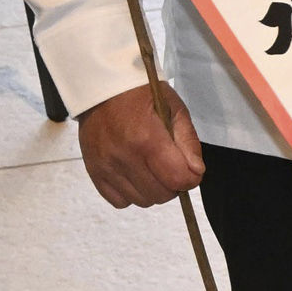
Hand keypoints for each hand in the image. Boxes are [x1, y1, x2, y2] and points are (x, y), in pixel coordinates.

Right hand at [78, 82, 204, 206]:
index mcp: (147, 139)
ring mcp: (106, 166)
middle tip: (170, 166)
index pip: (179, 179)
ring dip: (153, 190)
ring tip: (151, 168)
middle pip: (161, 195)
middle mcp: (124, 156)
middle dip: (173, 184)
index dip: (191, 178)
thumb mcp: (175, 109)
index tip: (190, 170)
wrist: (102, 89)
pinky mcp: (94, 171)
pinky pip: (119, 201)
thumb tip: (196, 172)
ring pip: (142, 201)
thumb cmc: (142, 96)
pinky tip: (134, 175)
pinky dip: (131, 193)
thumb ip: (188, 142)